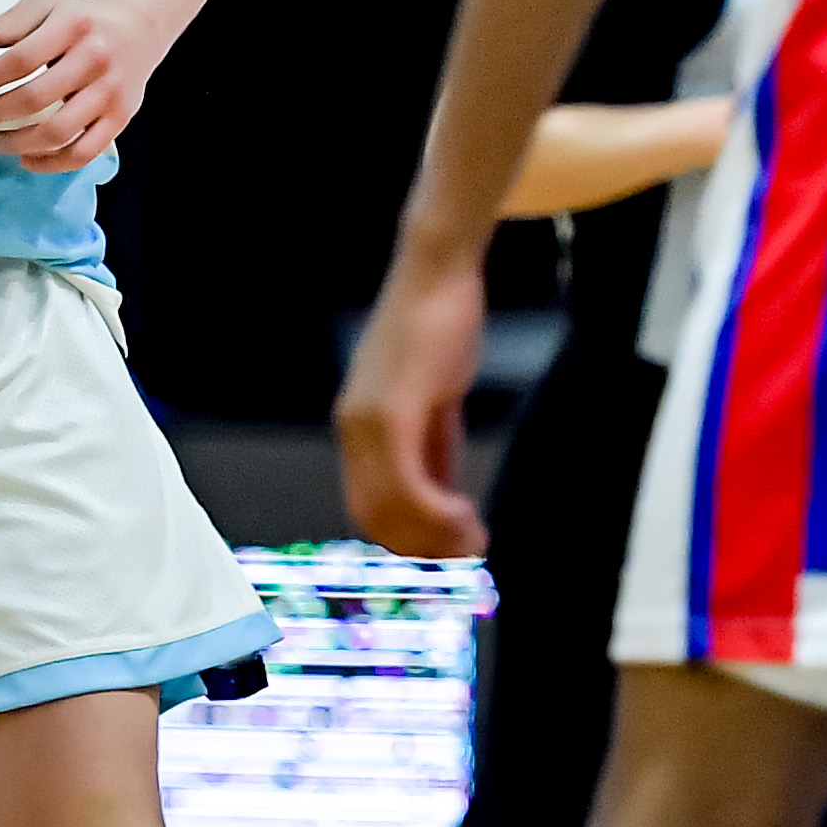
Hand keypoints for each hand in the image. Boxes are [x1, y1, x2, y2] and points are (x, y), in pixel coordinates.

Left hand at [0, 0, 157, 174]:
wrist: (140, 27)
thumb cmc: (83, 19)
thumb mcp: (48, 6)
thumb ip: (12, 21)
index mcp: (73, 27)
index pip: (20, 59)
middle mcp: (95, 60)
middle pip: (35, 98)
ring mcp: (110, 93)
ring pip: (58, 132)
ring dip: (17, 142)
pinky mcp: (121, 118)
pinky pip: (84, 152)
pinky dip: (52, 163)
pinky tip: (26, 159)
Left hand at [333, 246, 489, 560]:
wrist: (439, 272)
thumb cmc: (440, 326)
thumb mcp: (435, 399)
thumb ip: (434, 447)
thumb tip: (445, 495)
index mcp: (357, 427)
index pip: (370, 506)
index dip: (409, 537)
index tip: (449, 549)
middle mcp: (352, 429)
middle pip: (376, 518)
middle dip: (424, 547)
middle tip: (469, 554)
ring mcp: (367, 422)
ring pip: (392, 510)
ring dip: (436, 537)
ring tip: (474, 539)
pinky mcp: (391, 412)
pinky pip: (408, 485)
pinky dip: (438, 513)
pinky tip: (467, 514)